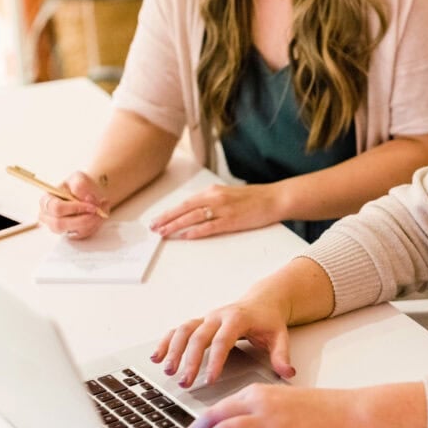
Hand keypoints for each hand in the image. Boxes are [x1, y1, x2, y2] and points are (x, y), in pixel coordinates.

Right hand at [37, 171, 108, 239]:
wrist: (89, 194)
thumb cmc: (80, 186)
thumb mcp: (79, 179)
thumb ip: (80, 186)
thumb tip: (85, 198)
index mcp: (46, 201)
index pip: (56, 208)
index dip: (75, 208)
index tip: (92, 206)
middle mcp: (48, 217)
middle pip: (60, 224)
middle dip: (83, 219)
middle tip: (98, 210)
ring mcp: (59, 228)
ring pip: (74, 231)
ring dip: (92, 221)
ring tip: (101, 209)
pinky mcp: (71, 234)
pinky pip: (84, 234)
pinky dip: (95, 225)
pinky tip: (98, 215)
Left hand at [149, 183, 284, 238]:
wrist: (274, 198)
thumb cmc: (254, 198)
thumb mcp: (228, 195)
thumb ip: (212, 201)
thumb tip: (196, 211)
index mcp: (212, 191)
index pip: (185, 203)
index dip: (170, 212)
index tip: (157, 219)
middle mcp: (214, 198)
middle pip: (184, 209)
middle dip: (166, 219)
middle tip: (153, 228)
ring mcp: (222, 209)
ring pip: (192, 218)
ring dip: (175, 226)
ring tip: (163, 233)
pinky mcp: (231, 220)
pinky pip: (209, 227)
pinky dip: (195, 232)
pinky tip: (185, 236)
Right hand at [151, 292, 296, 387]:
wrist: (264, 300)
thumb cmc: (269, 320)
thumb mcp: (280, 336)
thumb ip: (282, 355)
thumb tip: (287, 373)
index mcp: (238, 318)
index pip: (223, 340)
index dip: (215, 360)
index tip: (209, 379)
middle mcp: (218, 316)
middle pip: (199, 336)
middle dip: (190, 360)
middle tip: (185, 382)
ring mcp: (207, 318)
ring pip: (184, 331)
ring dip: (174, 350)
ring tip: (168, 370)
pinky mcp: (200, 322)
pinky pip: (179, 330)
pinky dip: (167, 342)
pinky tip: (157, 357)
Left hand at [168, 385, 358, 427]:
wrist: (347, 412)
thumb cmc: (320, 409)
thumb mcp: (282, 400)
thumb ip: (257, 409)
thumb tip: (233, 427)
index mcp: (258, 392)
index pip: (215, 408)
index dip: (194, 426)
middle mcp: (259, 403)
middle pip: (212, 418)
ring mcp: (269, 421)